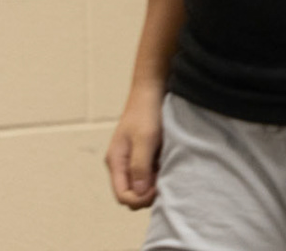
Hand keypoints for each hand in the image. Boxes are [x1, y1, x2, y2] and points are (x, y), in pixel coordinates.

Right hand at [105, 83, 165, 208]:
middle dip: (147, 193)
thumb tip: (138, 192)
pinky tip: (170, 162)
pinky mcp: (144, 153)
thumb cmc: (147, 111)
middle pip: (131, 193)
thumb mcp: (145, 139)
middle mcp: (122, 163)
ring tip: (169, 169)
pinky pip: (149, 173)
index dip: (139, 198)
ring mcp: (132, 158)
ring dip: (155, 183)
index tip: (157, 187)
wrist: (152, 88)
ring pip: (142, 184)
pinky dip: (159, 173)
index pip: (122, 195)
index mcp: (115, 161)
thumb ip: (140, 165)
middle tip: (166, 179)